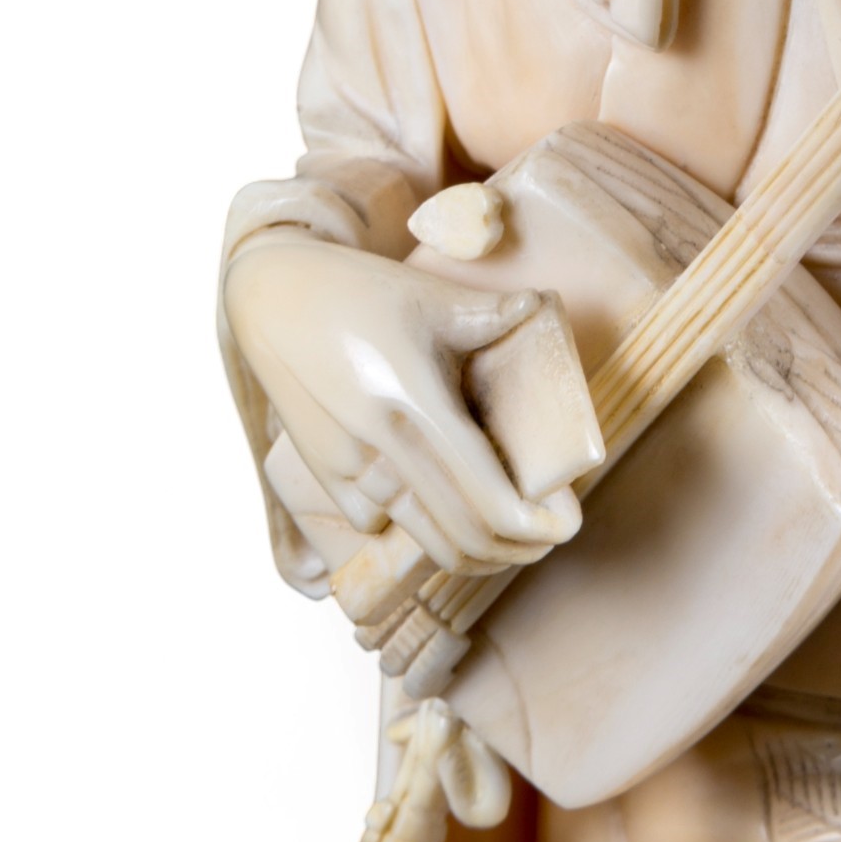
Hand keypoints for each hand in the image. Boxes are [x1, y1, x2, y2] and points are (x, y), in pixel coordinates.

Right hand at [223, 238, 581, 573]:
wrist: (273, 299)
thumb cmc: (358, 291)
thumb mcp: (430, 295)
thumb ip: (492, 313)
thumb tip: (540, 307)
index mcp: (416, 402)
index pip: (487, 496)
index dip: (534, 524)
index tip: (567, 522)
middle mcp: (381, 447)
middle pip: (463, 534)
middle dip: (516, 547)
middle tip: (547, 534)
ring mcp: (349, 469)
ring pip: (425, 541)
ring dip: (474, 550)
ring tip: (509, 536)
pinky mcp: (327, 476)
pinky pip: (383, 527)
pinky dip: (421, 530)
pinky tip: (446, 510)